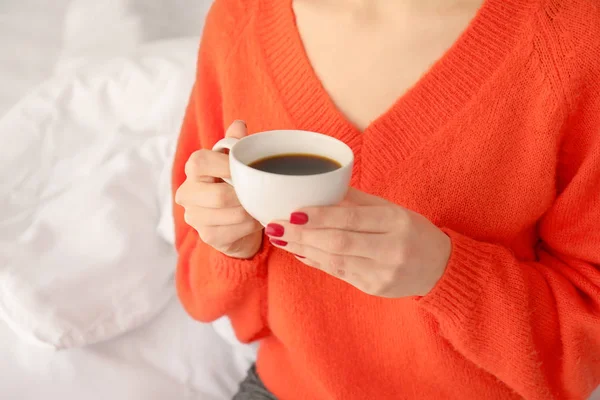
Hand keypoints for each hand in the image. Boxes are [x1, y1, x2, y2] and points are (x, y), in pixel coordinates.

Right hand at [175, 120, 262, 258]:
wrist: (236, 221)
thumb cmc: (235, 183)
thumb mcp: (237, 161)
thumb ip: (236, 144)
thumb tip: (239, 125)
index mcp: (193, 168)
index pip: (201, 162)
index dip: (228, 166)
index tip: (248, 170)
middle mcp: (187, 193)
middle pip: (220, 196)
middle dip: (246, 196)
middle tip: (260, 193)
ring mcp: (195, 217)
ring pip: (233, 214)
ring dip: (252, 210)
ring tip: (260, 205)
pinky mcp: (208, 236)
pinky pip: (237, 230)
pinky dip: (252, 225)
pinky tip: (255, 220)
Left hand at [266, 188, 450, 296]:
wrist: (440, 268)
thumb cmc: (413, 231)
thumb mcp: (392, 209)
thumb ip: (357, 201)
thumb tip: (319, 190)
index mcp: (397, 221)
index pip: (352, 218)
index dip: (320, 216)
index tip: (293, 212)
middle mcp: (391, 249)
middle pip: (338, 242)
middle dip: (302, 235)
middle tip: (275, 226)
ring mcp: (383, 273)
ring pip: (334, 260)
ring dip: (303, 249)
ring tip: (280, 238)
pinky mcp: (375, 288)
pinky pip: (339, 273)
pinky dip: (316, 261)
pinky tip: (299, 252)